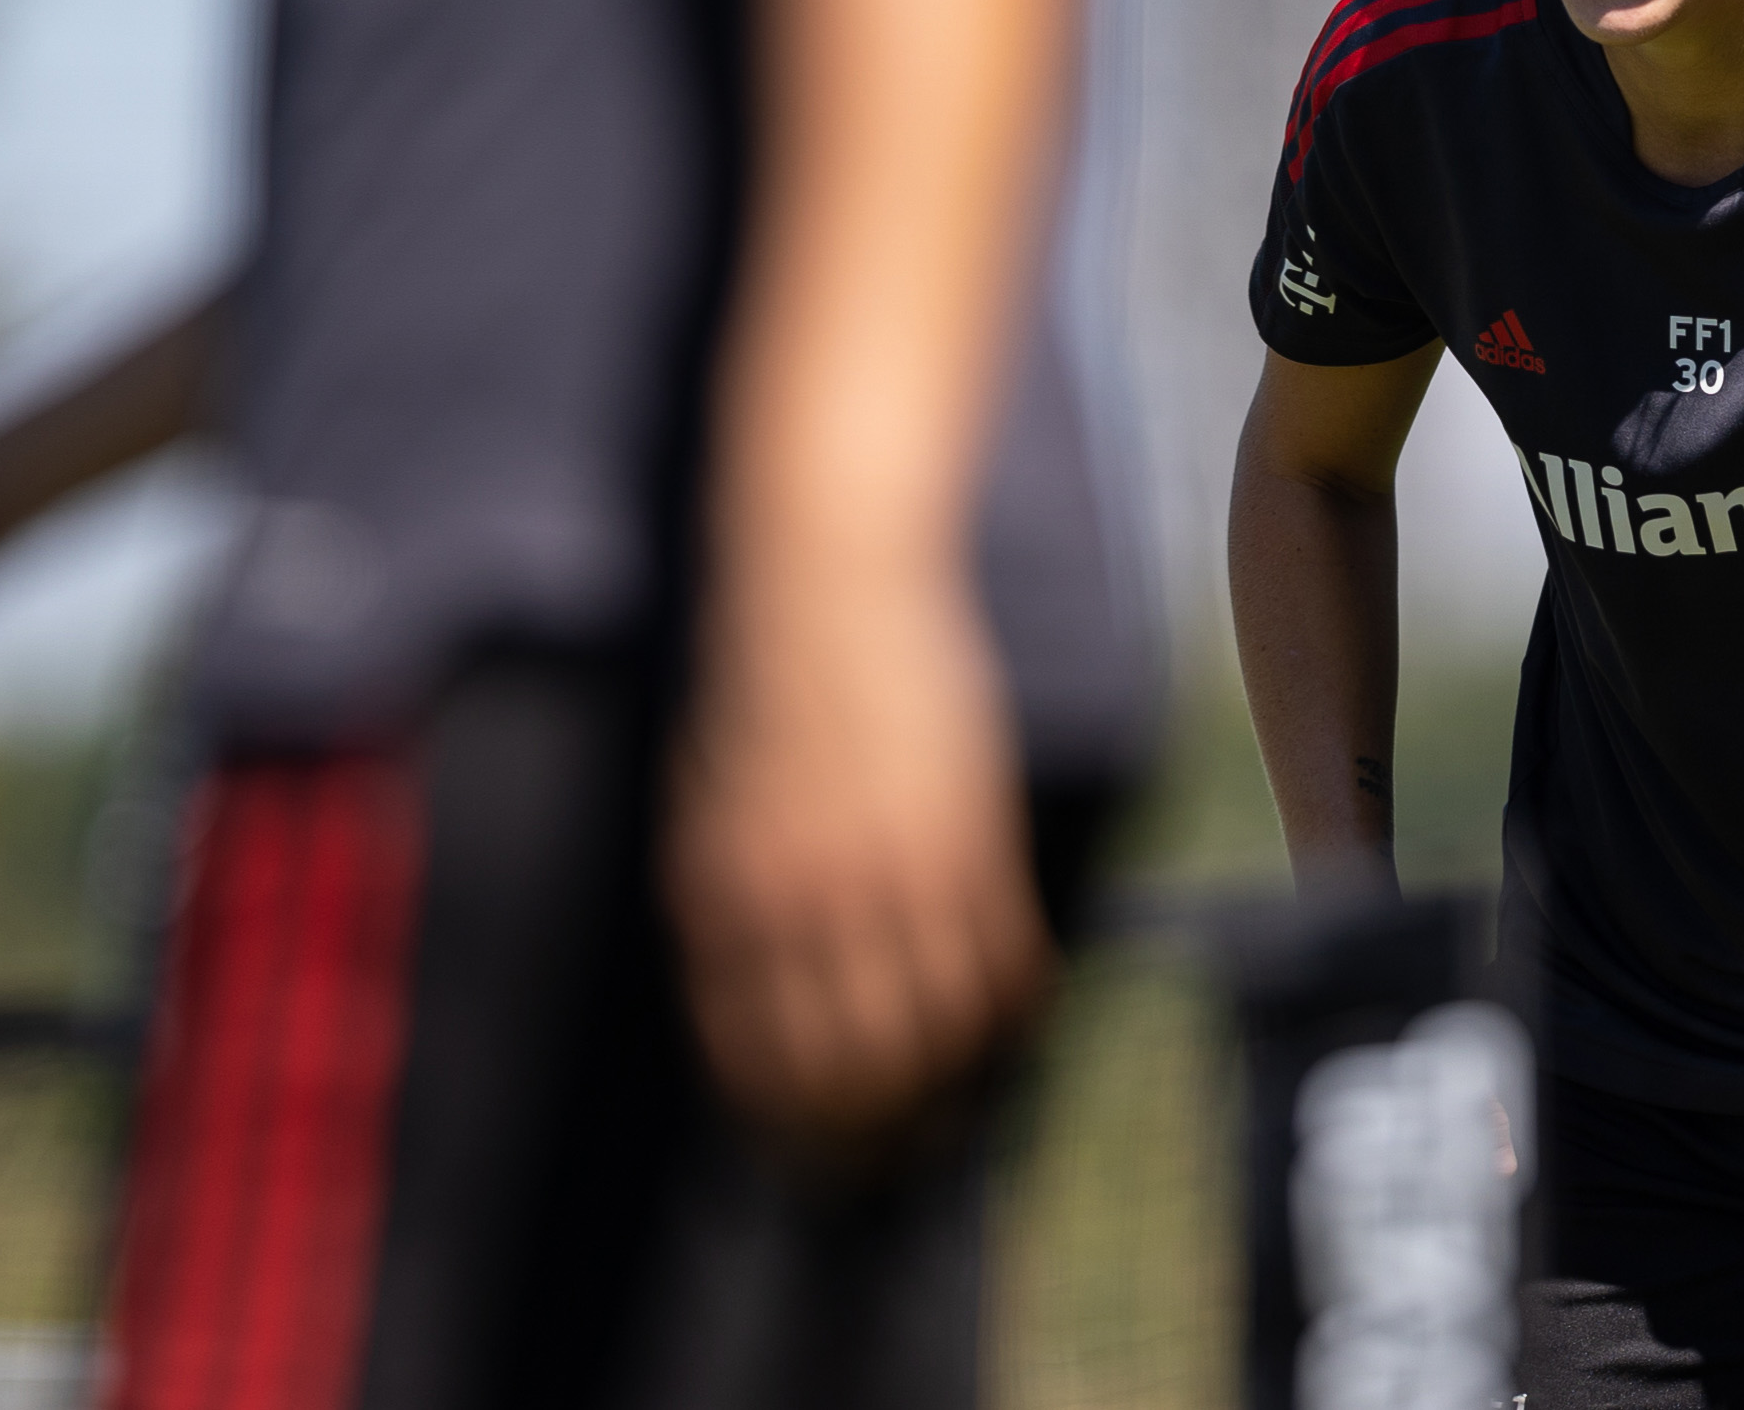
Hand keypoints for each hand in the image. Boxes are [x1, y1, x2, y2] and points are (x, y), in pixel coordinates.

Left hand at [667, 545, 1046, 1142]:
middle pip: (849, 1068)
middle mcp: (797, 905)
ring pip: (934, 1028)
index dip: (797, 1124)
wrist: (828, 590)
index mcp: (720, 902)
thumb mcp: (713, 808)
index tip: (827, 1153)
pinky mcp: (964, 839)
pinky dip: (1019, 1000)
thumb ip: (730, 901)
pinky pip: (999, 959)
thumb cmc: (769, 689)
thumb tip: (750, 1002)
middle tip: (913, 1148)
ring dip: (960, 1077)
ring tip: (976, 1093)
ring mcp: (885, 874)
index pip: (757, 1060)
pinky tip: (1030, 1006)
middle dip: (883, 1130)